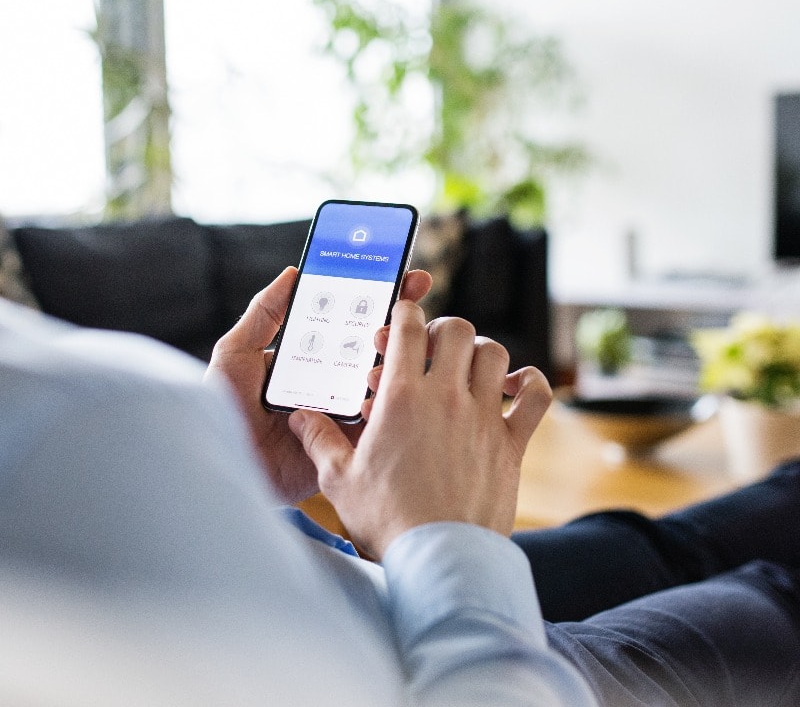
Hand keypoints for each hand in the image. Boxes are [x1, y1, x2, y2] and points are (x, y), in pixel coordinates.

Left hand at [204, 267, 431, 504]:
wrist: (223, 464)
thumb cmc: (222, 409)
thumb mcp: (236, 353)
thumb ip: (263, 313)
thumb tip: (293, 273)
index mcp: (313, 357)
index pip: (352, 322)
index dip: (381, 298)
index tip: (404, 276)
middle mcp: (335, 381)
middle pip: (378, 347)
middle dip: (403, 321)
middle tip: (412, 300)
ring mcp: (346, 411)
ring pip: (385, 379)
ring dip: (398, 356)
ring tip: (386, 341)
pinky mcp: (350, 443)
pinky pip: (380, 420)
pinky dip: (388, 400)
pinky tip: (381, 383)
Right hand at [287, 300, 552, 558]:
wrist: (438, 560)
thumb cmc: (387, 520)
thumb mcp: (340, 479)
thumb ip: (319, 439)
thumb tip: (297, 417)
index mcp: (402, 399)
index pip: (409, 328)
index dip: (405, 313)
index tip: (401, 318)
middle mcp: (447, 398)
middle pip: (458, 330)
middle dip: (442, 331)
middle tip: (430, 350)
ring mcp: (483, 418)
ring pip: (495, 353)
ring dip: (480, 352)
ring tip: (465, 368)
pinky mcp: (510, 443)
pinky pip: (535, 396)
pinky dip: (530, 383)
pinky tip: (512, 387)